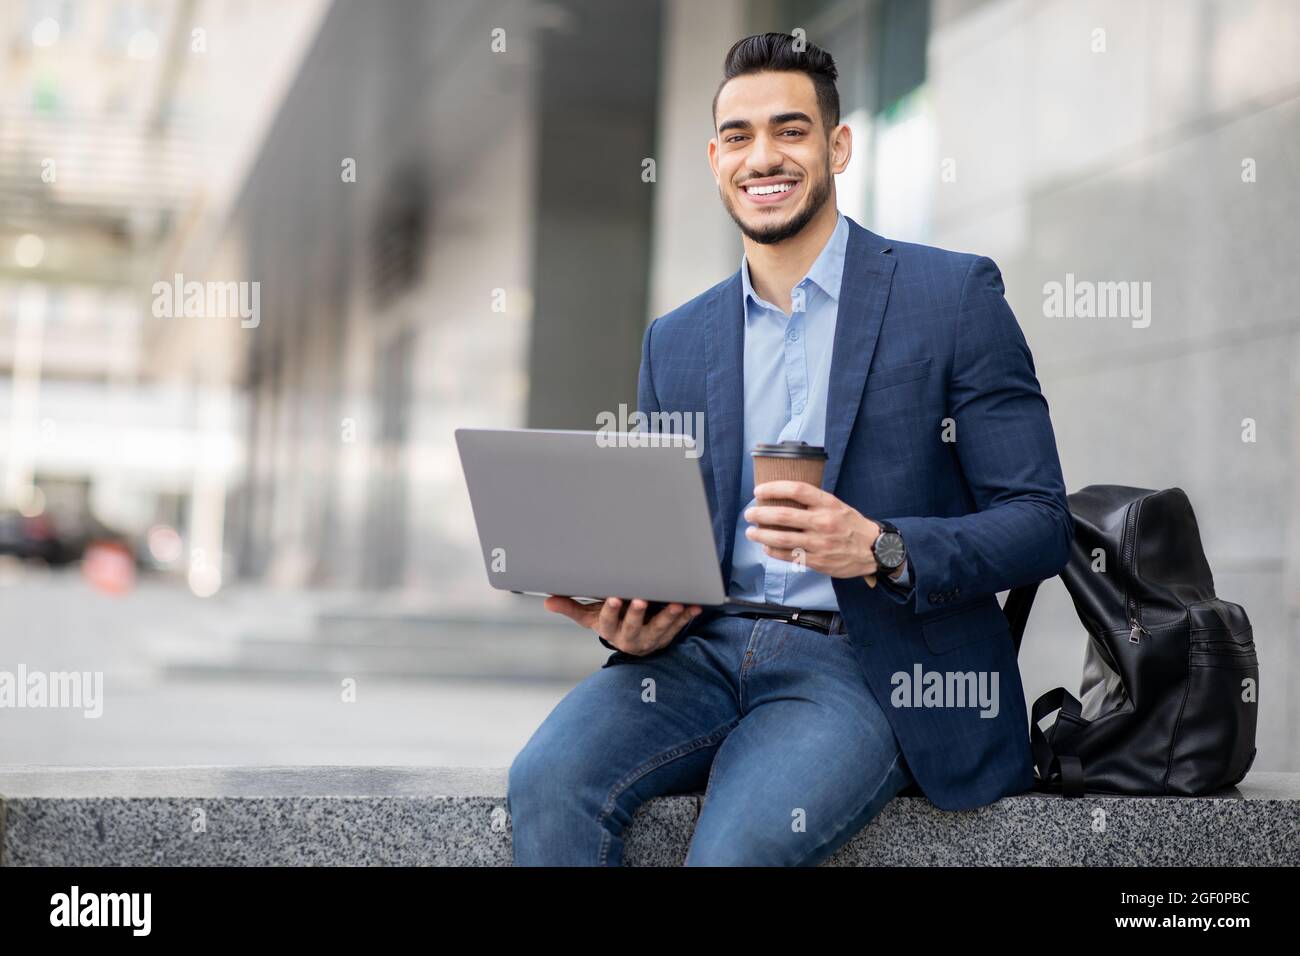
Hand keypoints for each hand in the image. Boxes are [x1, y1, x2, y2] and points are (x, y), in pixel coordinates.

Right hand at [543, 596, 701, 654]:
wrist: (634, 641)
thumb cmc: (612, 622)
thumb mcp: (591, 617)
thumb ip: (572, 608)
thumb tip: (547, 602)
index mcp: (611, 630)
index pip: (608, 621)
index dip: (611, 611)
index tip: (614, 598)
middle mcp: (630, 637)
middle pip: (634, 626)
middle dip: (638, 614)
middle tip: (641, 600)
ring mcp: (651, 638)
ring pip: (660, 629)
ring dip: (668, 617)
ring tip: (675, 604)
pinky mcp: (668, 635)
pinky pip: (679, 627)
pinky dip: (687, 617)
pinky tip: (694, 606)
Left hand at [744, 480, 903, 583]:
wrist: (874, 550)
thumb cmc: (851, 525)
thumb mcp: (837, 505)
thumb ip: (814, 502)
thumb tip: (783, 497)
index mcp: (827, 503)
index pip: (796, 490)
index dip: (774, 488)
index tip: (758, 490)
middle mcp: (823, 522)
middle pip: (783, 515)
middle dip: (760, 514)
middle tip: (749, 513)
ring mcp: (820, 543)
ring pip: (782, 539)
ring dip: (761, 535)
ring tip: (751, 532)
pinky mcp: (818, 561)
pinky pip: (789, 556)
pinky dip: (773, 552)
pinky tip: (766, 548)